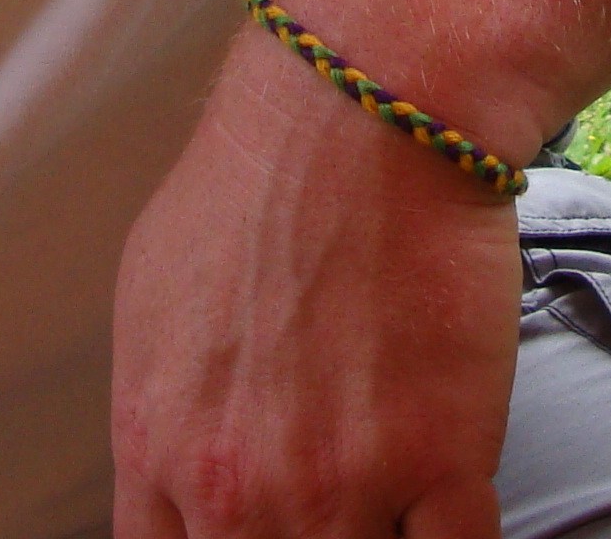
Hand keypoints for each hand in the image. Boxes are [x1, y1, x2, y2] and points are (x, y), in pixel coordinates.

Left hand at [111, 28, 522, 538]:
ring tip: (393, 494)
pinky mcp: (445, 461)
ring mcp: (345, 487)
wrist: (363, 114)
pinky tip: (453, 498)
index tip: (259, 524)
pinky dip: (456, 538)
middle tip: (335, 497)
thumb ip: (163, 407)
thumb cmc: (259, 178)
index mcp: (159, 451)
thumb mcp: (154, 297)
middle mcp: (242, 493)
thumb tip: (177, 462)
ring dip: (377, 535)